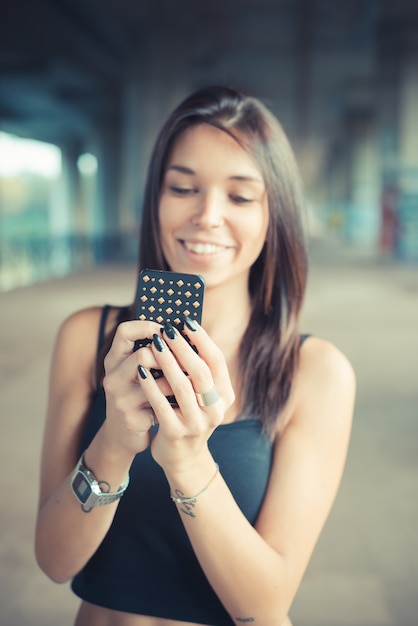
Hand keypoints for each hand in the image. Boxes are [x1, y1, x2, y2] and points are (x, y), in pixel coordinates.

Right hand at [101, 320, 173, 455]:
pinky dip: (176, 400)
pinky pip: (162, 402)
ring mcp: (120, 398)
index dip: (148, 327)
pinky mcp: (131, 418)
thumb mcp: (137, 374)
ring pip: (157, 379)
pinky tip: (183, 401)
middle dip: (170, 357)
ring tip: (189, 381)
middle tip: (186, 360)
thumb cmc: (138, 397)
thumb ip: (153, 355)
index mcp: (114, 360)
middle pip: (143, 354)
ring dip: (177, 380)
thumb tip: (185, 334)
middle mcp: (113, 377)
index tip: (168, 330)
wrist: (122, 438)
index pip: (124, 332)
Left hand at [136, 321, 234, 471]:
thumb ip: (198, 371)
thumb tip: (182, 333)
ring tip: (154, 344)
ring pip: (182, 387)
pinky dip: (151, 386)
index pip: (217, 361)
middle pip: (200, 372)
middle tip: (167, 330)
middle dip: (182, 348)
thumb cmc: (188, 416)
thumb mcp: (201, 395)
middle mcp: (215, 409)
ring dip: (167, 363)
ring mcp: (197, 424)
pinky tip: (141, 371)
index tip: (187, 322)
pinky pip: (162, 405)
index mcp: (225, 395)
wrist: (182, 457)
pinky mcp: (176, 434)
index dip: (202, 340)